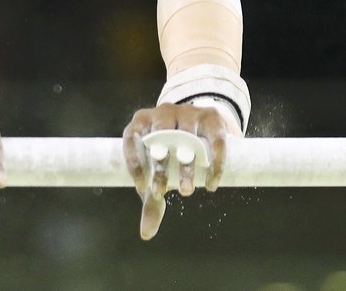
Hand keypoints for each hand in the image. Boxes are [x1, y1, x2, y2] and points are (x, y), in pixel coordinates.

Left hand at [122, 102, 231, 240]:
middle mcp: (163, 112)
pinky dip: (214, 162)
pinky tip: (211, 184)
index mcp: (142, 122)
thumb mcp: (157, 173)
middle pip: (160, 136)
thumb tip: (146, 234)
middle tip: (163, 193)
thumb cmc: (168, 153)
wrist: (197, 127)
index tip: (141, 187)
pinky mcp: (211, 116)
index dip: (134, 161)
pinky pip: (214, 139)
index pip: (131, 138)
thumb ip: (151, 200)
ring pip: (187, 136)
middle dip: (161, 166)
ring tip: (186, 191)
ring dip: (187, 165)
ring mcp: (188, 111)